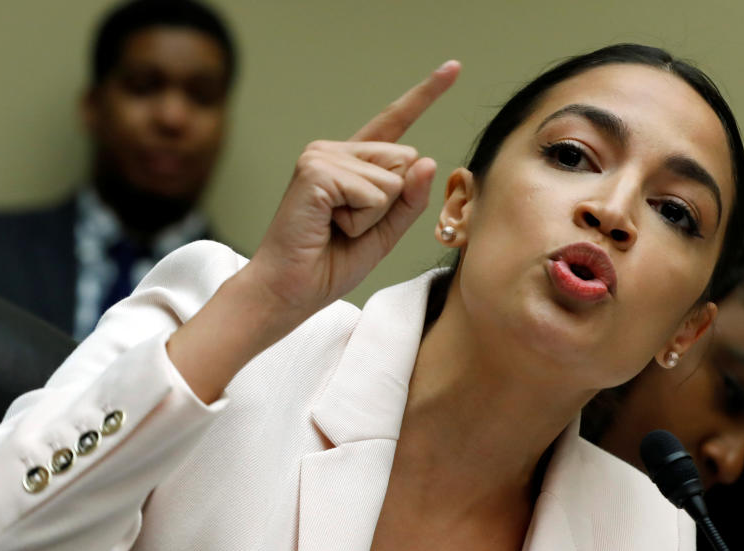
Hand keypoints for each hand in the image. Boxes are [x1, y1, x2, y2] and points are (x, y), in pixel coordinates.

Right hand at [245, 60, 460, 318]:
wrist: (290, 290)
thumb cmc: (329, 264)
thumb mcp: (385, 234)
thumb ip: (409, 201)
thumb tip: (428, 160)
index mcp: (353, 164)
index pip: (395, 122)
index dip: (425, 94)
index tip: (453, 67)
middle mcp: (336, 151)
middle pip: (406, 160)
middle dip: (391, 205)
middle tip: (348, 226)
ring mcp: (323, 156)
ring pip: (393, 180)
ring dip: (373, 217)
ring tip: (335, 228)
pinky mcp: (316, 170)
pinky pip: (373, 192)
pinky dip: (360, 219)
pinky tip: (328, 225)